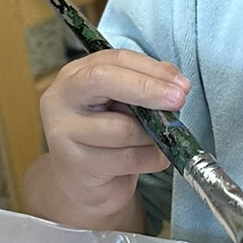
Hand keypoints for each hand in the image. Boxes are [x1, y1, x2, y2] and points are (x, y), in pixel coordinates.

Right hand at [33, 50, 187, 226]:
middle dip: (147, 89)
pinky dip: (150, 159)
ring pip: (122, 128)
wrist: (83, 183)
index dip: (152, 69)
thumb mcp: (124, 105)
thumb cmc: (106, 139)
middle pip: (104, 80)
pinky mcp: (75, 164)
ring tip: (157, 141)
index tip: (182, 84)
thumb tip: (176, 83)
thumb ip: (145, 87)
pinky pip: (127, 159)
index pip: (115, 60)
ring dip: (152, 136)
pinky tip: (149, 159)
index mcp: (75, 75)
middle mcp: (61, 99)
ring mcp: (62, 132)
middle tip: (178, 100)